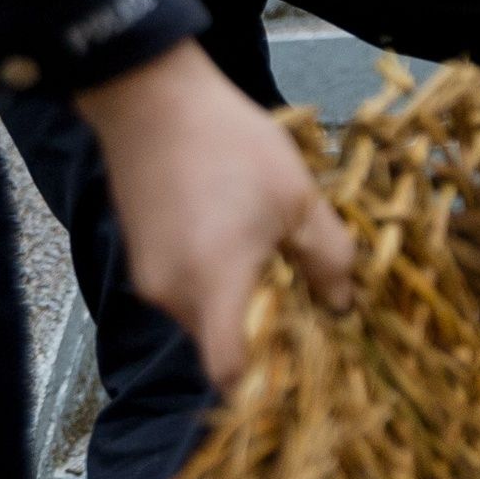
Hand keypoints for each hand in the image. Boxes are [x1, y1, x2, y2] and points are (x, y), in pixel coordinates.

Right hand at [75, 41, 354, 389]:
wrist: (152, 95)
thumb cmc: (232, 146)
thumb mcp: (299, 199)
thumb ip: (328, 261)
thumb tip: (340, 307)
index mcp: (213, 290)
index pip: (229, 373)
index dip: (265, 383)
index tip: (301, 364)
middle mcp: (171, 296)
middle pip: (220, 344)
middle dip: (263, 333)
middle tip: (302, 296)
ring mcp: (148, 276)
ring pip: (204, 313)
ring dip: (238, 300)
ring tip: (270, 254)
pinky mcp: (139, 254)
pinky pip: (184, 287)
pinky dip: (213, 279)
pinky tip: (236, 237)